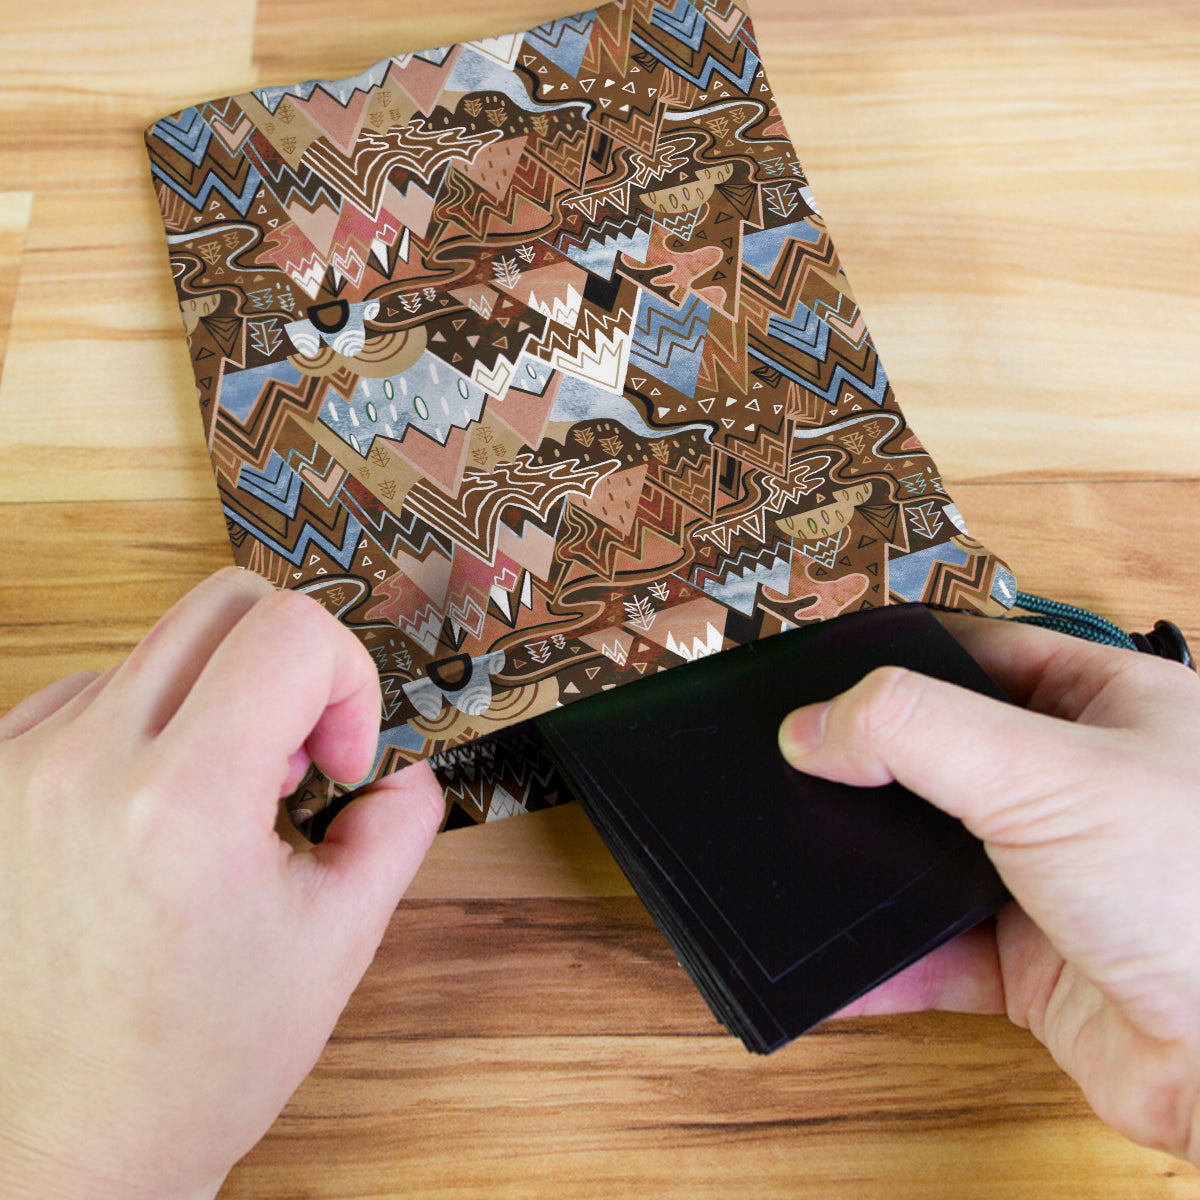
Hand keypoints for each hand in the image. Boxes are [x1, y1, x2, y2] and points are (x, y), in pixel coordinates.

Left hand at [0, 568, 443, 1199]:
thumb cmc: (190, 1064)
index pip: (290, 630)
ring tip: (219, 805)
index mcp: (182, 803)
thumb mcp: (335, 943)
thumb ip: (395, 827)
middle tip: (292, 759)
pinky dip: (145, 726)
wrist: (61, 1145)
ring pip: (159, 647)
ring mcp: (18, 770)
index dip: (348, 678)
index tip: (337, 756)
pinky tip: (155, 813)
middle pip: (221, 604)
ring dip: (214, 701)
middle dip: (290, 664)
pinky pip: (91, 693)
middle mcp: (83, 766)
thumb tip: (404, 769)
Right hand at [778, 614, 1199, 1163]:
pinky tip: (844, 962)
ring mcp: (1056, 878)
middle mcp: (1084, 789)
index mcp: (1111, 708)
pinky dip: (887, 960)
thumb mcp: (1043, 771)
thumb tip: (813, 726)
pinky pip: (936, 951)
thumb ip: (914, 731)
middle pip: (948, 757)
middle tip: (803, 769)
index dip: (904, 662)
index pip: (983, 654)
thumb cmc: (1198, 895)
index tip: (828, 680)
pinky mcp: (1033, 962)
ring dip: (874, 869)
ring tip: (808, 858)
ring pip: (935, 857)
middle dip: (875, 770)